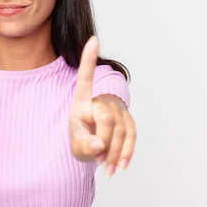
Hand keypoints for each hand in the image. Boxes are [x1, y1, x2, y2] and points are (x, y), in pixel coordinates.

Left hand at [69, 36, 136, 176]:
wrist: (93, 146)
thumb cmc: (81, 139)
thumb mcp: (75, 144)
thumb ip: (84, 145)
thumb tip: (99, 145)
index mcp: (82, 100)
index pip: (85, 77)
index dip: (89, 58)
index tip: (93, 39)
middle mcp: (101, 100)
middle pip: (105, 118)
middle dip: (102, 141)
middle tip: (95, 158)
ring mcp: (117, 109)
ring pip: (120, 129)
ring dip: (113, 152)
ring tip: (104, 167)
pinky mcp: (128, 120)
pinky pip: (131, 135)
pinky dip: (126, 152)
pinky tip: (119, 166)